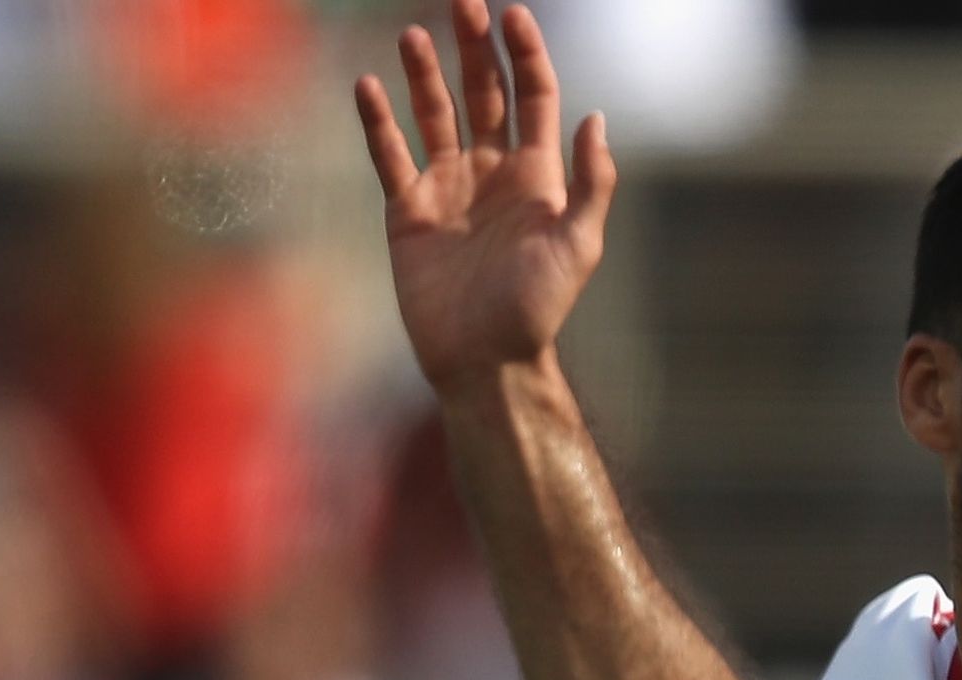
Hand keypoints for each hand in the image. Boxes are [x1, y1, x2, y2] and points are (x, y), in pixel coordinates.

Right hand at [358, 1, 618, 394]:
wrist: (486, 362)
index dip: (525, 55)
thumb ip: (590, 182)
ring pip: (434, 115)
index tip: (514, 13)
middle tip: (463, 1)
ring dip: (425, 74)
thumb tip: (595, 118)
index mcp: (536, 175)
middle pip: (483, 93)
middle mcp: (491, 172)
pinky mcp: (409, 211)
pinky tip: (367, 84)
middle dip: (474, 48)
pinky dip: (377, 121)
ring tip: (412, 35)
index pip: (533, 97)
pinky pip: (390, 155)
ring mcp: (448, 187)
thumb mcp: (579, 246)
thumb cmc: (538, 310)